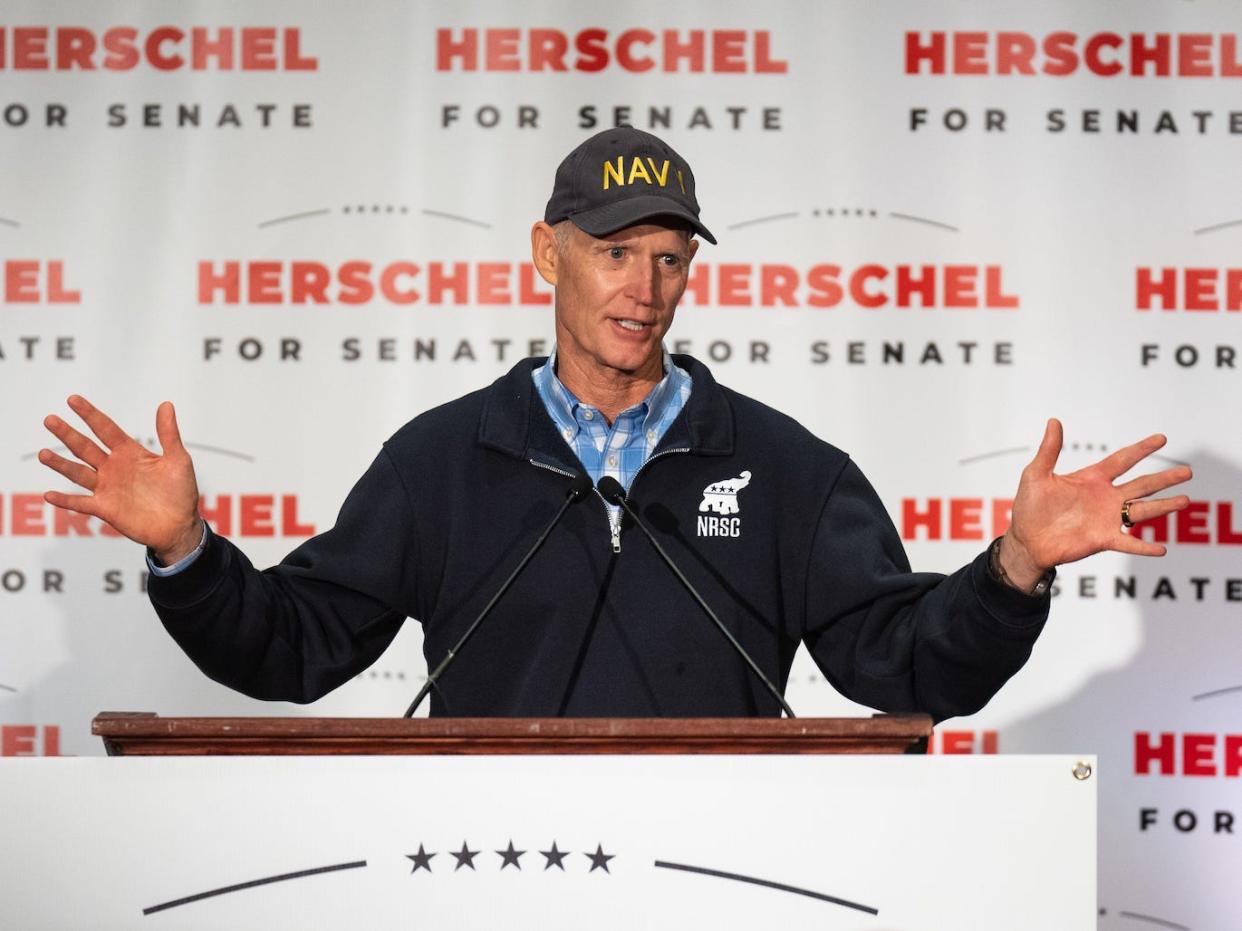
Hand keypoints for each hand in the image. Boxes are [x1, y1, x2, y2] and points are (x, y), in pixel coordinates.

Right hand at [40, 396, 202, 563]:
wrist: (180, 525)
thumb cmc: (181, 492)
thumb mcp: (178, 460)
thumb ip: (169, 434)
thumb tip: (166, 404)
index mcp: (130, 453)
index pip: (105, 429)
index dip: (90, 415)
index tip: (72, 399)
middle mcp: (114, 468)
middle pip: (85, 447)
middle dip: (68, 434)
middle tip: (50, 419)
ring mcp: (107, 488)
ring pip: (78, 473)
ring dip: (60, 464)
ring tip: (43, 454)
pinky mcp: (105, 509)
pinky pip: (80, 503)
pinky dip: (65, 500)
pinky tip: (48, 495)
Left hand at [1000, 419, 1192, 589]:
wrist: (1026, 539)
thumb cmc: (1030, 507)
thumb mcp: (1037, 474)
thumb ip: (1049, 450)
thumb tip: (1054, 421)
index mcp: (1091, 479)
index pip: (1122, 460)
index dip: (1142, 449)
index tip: (1162, 439)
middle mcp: (1105, 497)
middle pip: (1141, 485)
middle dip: (1164, 479)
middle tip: (1188, 472)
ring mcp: (1107, 518)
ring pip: (1142, 510)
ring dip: (1164, 506)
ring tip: (1186, 500)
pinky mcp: (1103, 539)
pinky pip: (1128, 543)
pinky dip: (1144, 546)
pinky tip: (1161, 549)